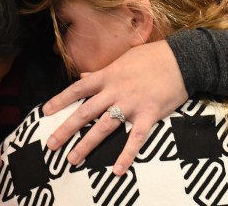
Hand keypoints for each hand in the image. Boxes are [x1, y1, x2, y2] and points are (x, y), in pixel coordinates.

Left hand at [42, 40, 187, 174]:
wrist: (181, 59)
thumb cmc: (151, 57)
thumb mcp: (122, 59)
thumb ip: (100, 71)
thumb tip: (82, 76)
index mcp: (107, 76)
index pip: (77, 89)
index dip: (60, 100)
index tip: (45, 112)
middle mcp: (115, 91)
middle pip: (85, 112)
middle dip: (66, 129)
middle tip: (51, 144)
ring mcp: (131, 104)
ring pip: (103, 127)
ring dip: (87, 144)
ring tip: (73, 159)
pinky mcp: (149, 115)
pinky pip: (135, 139)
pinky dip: (126, 155)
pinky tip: (117, 170)